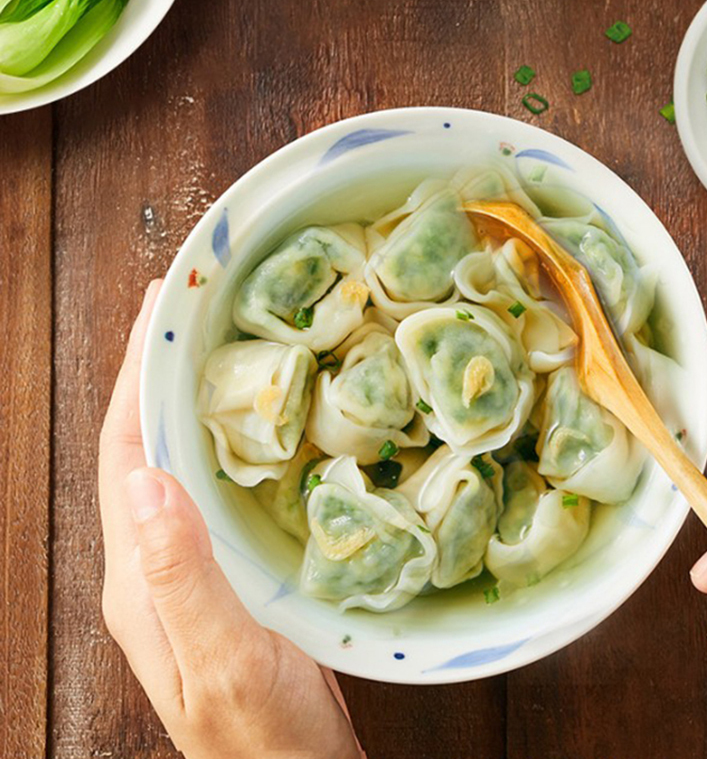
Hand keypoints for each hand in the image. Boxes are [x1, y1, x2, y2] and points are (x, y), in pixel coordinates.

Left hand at [99, 281, 364, 758]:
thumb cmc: (261, 739)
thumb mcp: (223, 661)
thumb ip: (181, 577)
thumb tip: (148, 478)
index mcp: (140, 577)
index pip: (127, 455)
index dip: (140, 377)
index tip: (161, 310)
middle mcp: (153, 565)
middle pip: (146, 448)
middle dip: (160, 373)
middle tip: (190, 308)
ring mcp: (187, 569)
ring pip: (180, 462)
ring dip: (192, 399)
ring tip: (220, 344)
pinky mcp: (224, 575)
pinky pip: (215, 487)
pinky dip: (227, 440)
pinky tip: (257, 421)